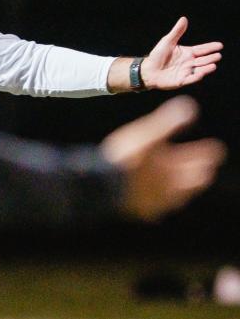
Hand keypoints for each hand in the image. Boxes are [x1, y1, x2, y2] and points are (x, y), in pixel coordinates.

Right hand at [100, 96, 225, 221]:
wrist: (101, 186)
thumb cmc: (124, 158)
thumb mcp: (146, 134)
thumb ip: (168, 122)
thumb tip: (190, 107)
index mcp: (176, 166)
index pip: (201, 159)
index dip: (209, 153)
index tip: (217, 149)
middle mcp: (173, 186)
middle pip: (196, 180)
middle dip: (202, 173)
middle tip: (208, 169)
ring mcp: (160, 201)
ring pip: (180, 196)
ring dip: (185, 189)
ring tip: (185, 186)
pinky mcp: (145, 212)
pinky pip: (159, 208)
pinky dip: (162, 203)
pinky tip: (157, 202)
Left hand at [141, 17, 222, 89]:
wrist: (147, 70)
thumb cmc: (157, 55)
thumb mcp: (167, 41)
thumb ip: (177, 32)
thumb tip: (184, 19)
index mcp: (187, 53)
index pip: (202, 49)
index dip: (210, 47)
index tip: (220, 45)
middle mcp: (189, 62)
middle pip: (203, 60)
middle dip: (211, 58)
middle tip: (218, 55)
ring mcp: (186, 72)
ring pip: (200, 69)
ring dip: (207, 68)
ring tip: (213, 65)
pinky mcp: (181, 80)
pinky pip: (191, 79)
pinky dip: (196, 77)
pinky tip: (201, 73)